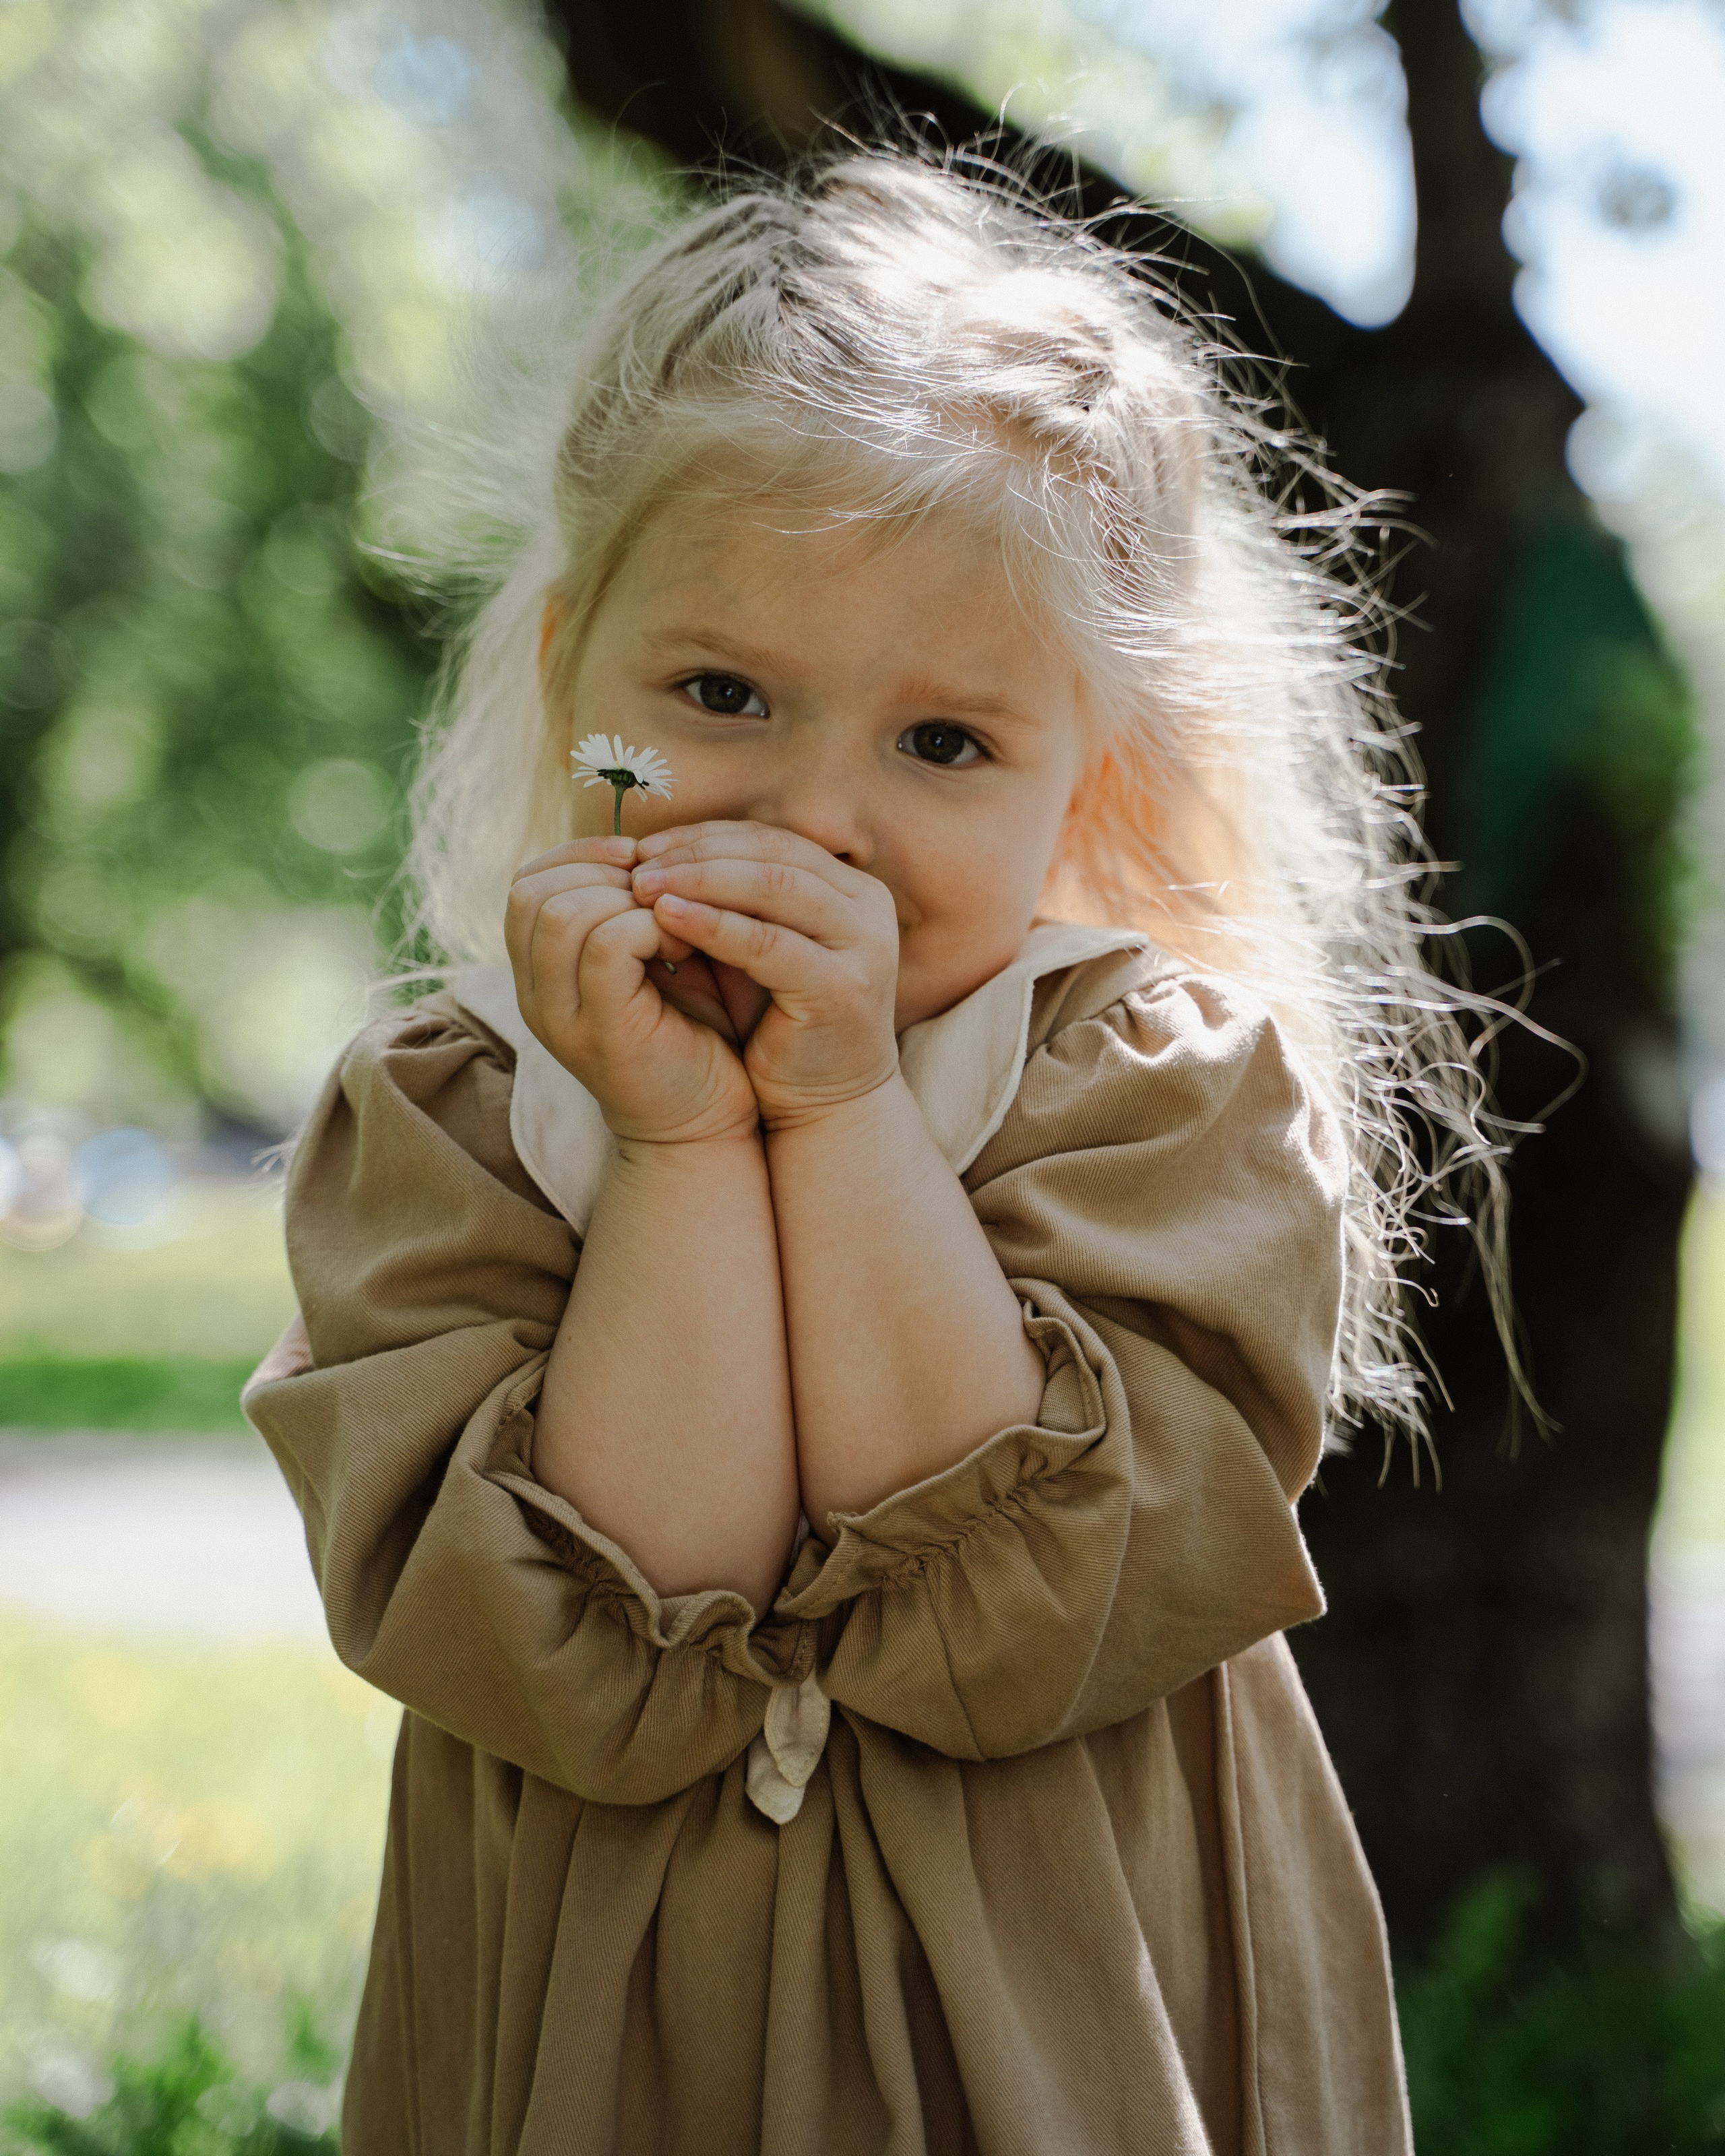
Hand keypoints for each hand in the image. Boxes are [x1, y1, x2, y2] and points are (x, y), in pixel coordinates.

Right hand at [504, 838, 760, 1144]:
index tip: (641, 862)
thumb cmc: (691, 1037)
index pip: (526, 883)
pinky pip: (606, 944)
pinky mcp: (600, 1033)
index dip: (581, 855)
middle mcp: (536, 996)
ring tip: (679, 925)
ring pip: (565, 913)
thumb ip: (630, 912)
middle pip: (533, 891)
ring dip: (631, 901)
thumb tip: (642, 849)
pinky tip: (688, 948)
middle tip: (664, 896)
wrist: (708, 1127)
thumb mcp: (650, 962)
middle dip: (603, 873)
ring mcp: (560, 1018)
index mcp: (540, 973)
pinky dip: (651, 927)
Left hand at [630, 822, 900, 1128]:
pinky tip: (668, 919)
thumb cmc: (781, 1026)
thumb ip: (728, 904)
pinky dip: (715, 925)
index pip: (770, 840)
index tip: (646, 846)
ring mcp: (863, 945)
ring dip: (701, 880)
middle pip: (772, 854)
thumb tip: (654, 858)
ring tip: (643, 887)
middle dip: (698, 854)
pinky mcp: (843, 988)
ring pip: (773, 887)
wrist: (826, 1106)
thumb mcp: (753, 953)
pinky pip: (769, 944)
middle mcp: (867, 907)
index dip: (704, 836)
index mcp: (850, 888)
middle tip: (637, 865)